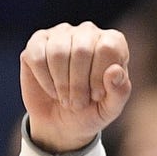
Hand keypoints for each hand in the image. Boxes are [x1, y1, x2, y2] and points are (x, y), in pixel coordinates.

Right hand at [20, 21, 132, 153]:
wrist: (61, 123)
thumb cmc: (91, 111)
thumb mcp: (110, 109)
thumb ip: (120, 91)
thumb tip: (115, 70)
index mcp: (112, 43)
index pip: (108, 48)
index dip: (100, 76)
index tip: (96, 96)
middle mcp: (88, 32)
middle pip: (82, 50)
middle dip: (79, 84)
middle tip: (78, 103)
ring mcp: (61, 34)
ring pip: (58, 52)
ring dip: (62, 83)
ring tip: (66, 99)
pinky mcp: (37, 42)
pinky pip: (37, 57)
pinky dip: (45, 80)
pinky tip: (52, 90)